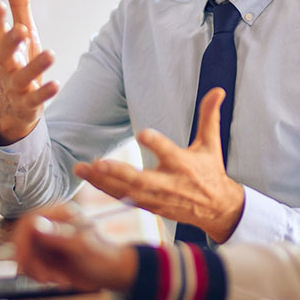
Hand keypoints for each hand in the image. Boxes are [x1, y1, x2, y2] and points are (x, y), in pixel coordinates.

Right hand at [0, 0, 59, 143]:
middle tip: (20, 29)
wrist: (15, 105)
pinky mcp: (27, 103)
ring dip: (34, 67)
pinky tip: (56, 84)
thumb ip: (19, 6)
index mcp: (4, 48)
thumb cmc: (20, 61)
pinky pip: (33, 99)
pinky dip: (43, 92)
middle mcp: (6, 66)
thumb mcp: (23, 33)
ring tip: (51, 54)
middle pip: (1, 55)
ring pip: (20, 77)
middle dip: (10, 42)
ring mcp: (15, 86)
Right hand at [12, 204, 136, 291]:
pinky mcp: (45, 255)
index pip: (29, 221)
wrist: (110, 273)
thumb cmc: (103, 257)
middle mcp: (51, 224)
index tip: (25, 261)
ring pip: (24, 255)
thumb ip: (58, 235)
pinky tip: (59, 280)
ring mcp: (47, 240)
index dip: (22, 242)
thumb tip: (34, 223)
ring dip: (37, 272)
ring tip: (59, 280)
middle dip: (31, 262)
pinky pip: (30, 266)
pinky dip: (40, 276)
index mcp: (61, 213)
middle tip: (44, 278)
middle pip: (22, 240)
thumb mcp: (81, 247)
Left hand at [75, 88, 245, 242]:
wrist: (216, 209)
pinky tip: (89, 178)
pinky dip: (106, 190)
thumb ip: (209, 116)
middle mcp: (169, 183)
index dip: (156, 144)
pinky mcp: (149, 207)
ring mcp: (157, 198)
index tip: (142, 134)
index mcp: (184, 164)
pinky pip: (124, 199)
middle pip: (141, 180)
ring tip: (82, 168)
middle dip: (119, 173)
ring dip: (103, 181)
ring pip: (127, 191)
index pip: (169, 152)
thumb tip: (217, 90)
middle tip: (98, 163)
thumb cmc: (210, 171)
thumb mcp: (211, 143)